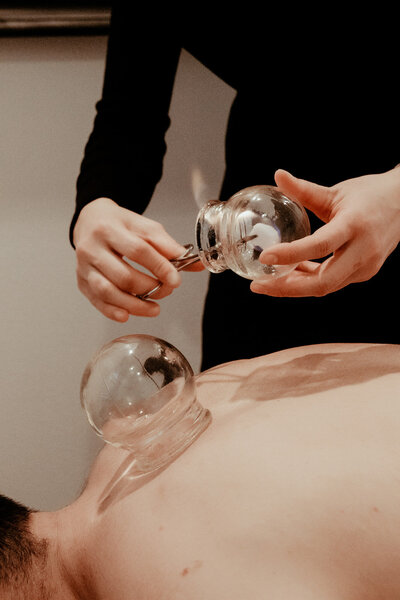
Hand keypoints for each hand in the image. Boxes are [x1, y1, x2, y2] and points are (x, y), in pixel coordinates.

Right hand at [73, 197, 190, 320]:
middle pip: (123, 275)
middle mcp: (92, 248)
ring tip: (154, 308)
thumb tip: (196, 264)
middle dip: (149, 288)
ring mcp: (84, 266)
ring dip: (134, 305)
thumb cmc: (120, 225)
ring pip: (107, 291)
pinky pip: (96, 301)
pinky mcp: (81, 281)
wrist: (90, 221)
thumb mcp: (145, 227)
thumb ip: (169, 246)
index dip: (159, 267)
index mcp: (109, 228)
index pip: (138, 250)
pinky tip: (127, 315)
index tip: (175, 279)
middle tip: (166, 291)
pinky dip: (112, 311)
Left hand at [250, 168, 399, 296]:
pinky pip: (332, 282)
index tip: (266, 256)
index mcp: (354, 225)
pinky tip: (291, 273)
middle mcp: (363, 250)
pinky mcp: (365, 272)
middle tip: (259, 285)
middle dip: (287, 288)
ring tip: (267, 281)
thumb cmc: (370, 195)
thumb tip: (278, 176)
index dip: (291, 254)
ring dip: (295, 287)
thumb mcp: (336, 192)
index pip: (320, 245)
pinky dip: (309, 280)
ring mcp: (366, 266)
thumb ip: (305, 190)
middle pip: (323, 282)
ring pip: (325, 286)